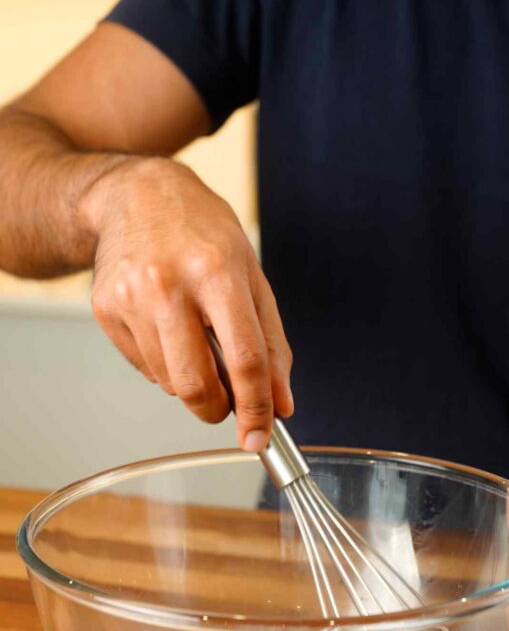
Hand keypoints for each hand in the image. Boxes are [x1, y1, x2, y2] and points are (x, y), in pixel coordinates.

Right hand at [80, 157, 292, 450]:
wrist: (135, 194)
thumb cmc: (200, 232)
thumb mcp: (251, 276)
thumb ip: (271, 344)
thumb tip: (281, 404)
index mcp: (216, 271)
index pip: (243, 359)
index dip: (255, 407)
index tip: (259, 436)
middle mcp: (168, 285)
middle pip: (196, 385)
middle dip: (216, 409)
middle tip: (227, 403)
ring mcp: (130, 298)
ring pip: (169, 383)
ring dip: (190, 382)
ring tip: (195, 341)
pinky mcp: (105, 309)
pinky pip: (144, 368)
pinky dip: (165, 365)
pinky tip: (167, 329)